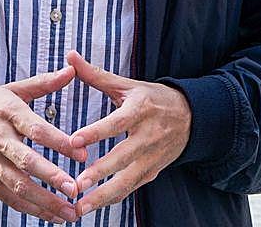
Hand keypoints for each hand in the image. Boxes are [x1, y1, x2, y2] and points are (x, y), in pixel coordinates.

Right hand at [0, 67, 85, 223]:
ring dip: (46, 202)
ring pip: (18, 186)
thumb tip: (72, 70)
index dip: (60, 142)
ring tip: (71, 211)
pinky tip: (52, 216)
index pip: (36, 129)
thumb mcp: (12, 90)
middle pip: (26, 161)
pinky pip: (9, 199)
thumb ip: (43, 83)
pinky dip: (31, 209)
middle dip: (52, 177)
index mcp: (7, 112)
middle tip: (75, 189)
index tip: (82, 153)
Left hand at [66, 52, 190, 217]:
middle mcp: (148, 136)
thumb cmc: (151, 99)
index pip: (116, 123)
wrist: (191, 118)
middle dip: (99, 173)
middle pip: (122, 157)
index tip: (74, 140)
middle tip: (76, 184)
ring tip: (80, 207)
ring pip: (127, 180)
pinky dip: (113, 199)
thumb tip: (69, 54)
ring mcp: (152, 157)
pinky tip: (92, 207)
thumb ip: (95, 74)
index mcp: (140, 110)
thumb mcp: (127, 85)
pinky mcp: (152, 172)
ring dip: (103, 196)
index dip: (96, 132)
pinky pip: (131, 189)